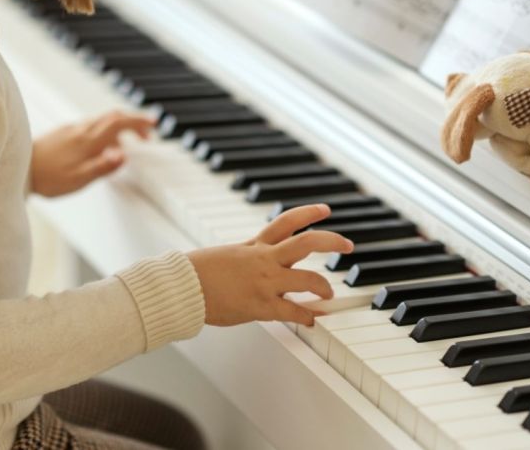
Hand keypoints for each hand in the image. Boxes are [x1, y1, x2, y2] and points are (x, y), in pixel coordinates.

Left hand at [30, 111, 153, 196]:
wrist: (17, 169)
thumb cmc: (47, 178)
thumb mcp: (79, 179)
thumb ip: (103, 166)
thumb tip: (124, 155)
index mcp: (88, 140)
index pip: (119, 123)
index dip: (139, 121)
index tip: (154, 123)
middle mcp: (81, 130)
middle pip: (113, 117)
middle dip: (133, 123)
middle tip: (146, 136)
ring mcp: (71, 130)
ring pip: (101, 121)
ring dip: (119, 129)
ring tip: (125, 148)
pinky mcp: (64, 133)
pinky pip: (90, 127)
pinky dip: (104, 133)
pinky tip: (101, 149)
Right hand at [186, 205, 353, 326]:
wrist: (182, 286)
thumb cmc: (196, 272)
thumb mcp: (226, 255)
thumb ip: (247, 256)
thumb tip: (255, 259)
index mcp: (255, 246)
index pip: (286, 221)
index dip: (309, 213)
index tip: (325, 209)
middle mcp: (264, 260)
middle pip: (307, 243)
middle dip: (332, 242)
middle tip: (347, 245)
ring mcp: (265, 282)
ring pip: (308, 279)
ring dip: (324, 287)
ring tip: (329, 294)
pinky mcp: (261, 305)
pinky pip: (293, 311)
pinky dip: (307, 317)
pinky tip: (312, 321)